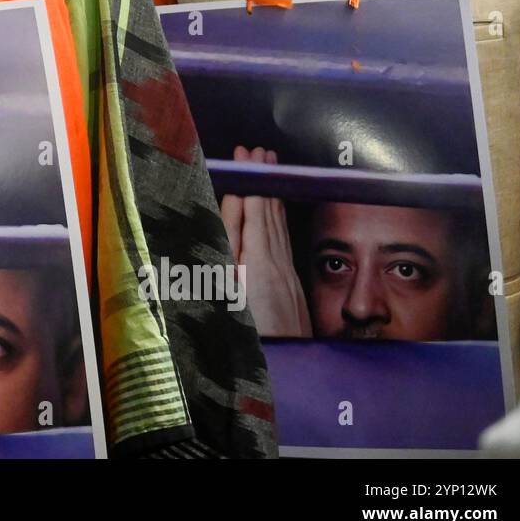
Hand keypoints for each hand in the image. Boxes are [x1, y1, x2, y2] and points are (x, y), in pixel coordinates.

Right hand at [219, 147, 311, 337]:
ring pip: (279, 227)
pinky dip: (280, 221)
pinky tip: (278, 215)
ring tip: (270, 171)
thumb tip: (232, 205)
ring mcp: (286, 275)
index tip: (246, 156)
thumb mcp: (227, 287)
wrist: (289, 369)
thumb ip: (230, 243)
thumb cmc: (250, 334)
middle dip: (264, 181)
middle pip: (269, 213)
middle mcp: (276, 263)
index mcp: (256, 261)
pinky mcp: (292, 287)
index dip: (249, 181)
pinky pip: (285, 242)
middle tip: (259, 152)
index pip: (253, 210)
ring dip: (273, 197)